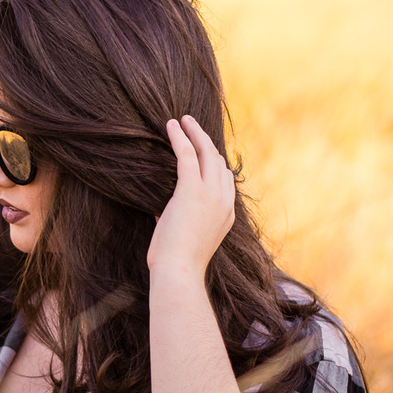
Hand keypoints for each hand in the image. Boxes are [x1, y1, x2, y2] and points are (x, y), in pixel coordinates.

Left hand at [146, 116, 235, 280]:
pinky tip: (172, 125)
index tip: (202, 151)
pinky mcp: (192, 190)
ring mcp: (211, 195)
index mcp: (226, 215)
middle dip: (206, 141)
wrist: (179, 272)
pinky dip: (180, 137)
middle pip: (219, 162)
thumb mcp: (187, 239)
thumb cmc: (177, 264)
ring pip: (207, 152)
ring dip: (195, 133)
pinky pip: (187, 154)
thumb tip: (166, 214)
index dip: (214, 162)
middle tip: (192, 126)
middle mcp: (224, 202)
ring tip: (183, 120)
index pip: (225, 180)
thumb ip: (184, 222)